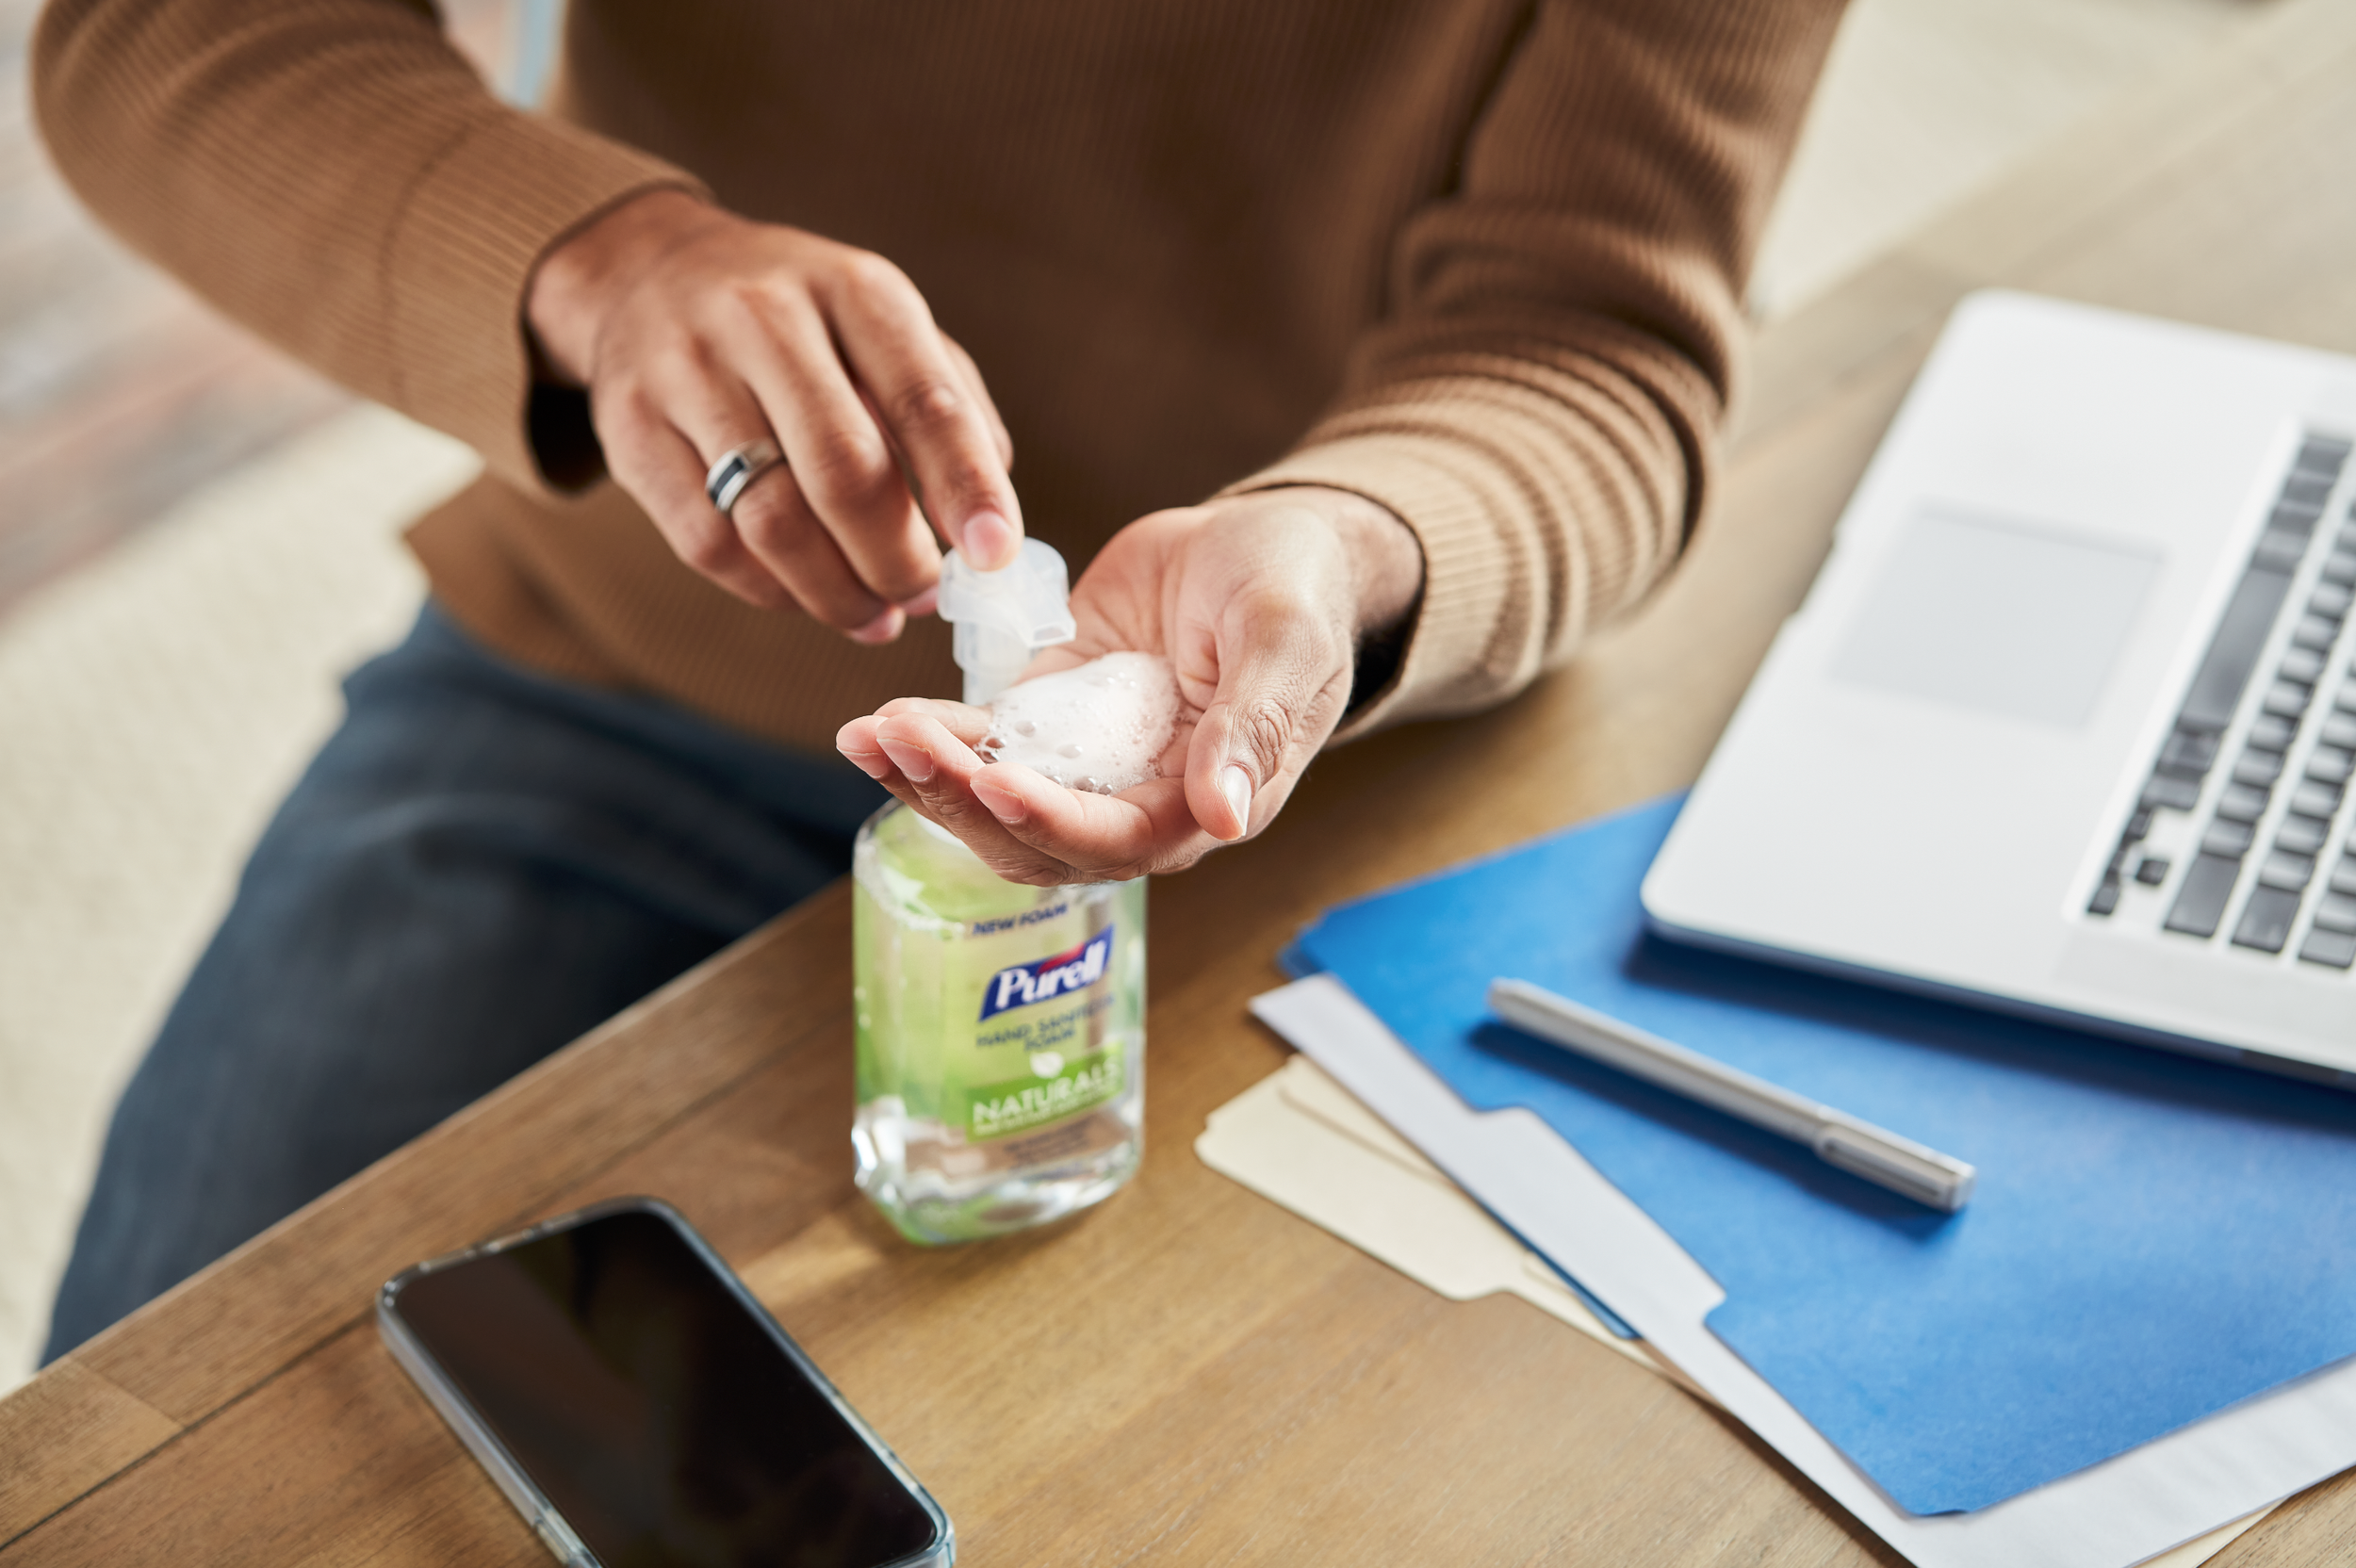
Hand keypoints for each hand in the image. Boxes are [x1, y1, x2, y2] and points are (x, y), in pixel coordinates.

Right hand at [526, 190, 1020, 641]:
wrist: (649, 274)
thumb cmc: (805, 324)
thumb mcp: (885, 330)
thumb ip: (952, 415)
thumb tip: (990, 533)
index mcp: (854, 289)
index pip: (924, 399)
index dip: (966, 487)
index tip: (995, 557)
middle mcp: (765, 317)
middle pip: (843, 472)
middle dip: (896, 559)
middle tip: (921, 597)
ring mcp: (685, 369)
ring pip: (772, 521)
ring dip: (836, 592)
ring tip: (873, 615)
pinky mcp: (629, 428)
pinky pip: (710, 543)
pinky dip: (771, 591)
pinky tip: (803, 593)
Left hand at [836, 488, 1423, 882]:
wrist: (1263, 544)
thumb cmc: (1296, 590)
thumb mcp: (1285, 641)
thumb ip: (1255, 727)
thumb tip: (1226, 816)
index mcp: (1202, 804)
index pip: (1114, 840)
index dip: (1050, 820)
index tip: (992, 780)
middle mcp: (1135, 802)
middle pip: (1033, 836)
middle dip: (959, 798)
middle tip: (897, 741)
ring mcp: (1084, 765)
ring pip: (992, 803)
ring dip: (927, 778)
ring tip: (866, 734)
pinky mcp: (1046, 720)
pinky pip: (979, 745)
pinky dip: (930, 739)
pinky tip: (880, 719)